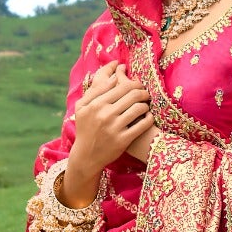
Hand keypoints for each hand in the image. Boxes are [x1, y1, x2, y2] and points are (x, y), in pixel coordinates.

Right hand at [61, 62, 152, 201]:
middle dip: (142, 91)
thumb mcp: (83, 107)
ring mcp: (114, 128)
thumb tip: (114, 75)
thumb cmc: (85, 128)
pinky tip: (148, 117)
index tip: (138, 83)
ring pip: (139, 108)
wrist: (86, 156)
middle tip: (145, 93)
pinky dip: (148, 118)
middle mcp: (104, 114)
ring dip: (146, 104)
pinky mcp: (123, 140)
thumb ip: (95, 89)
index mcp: (95, 104)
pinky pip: (143, 124)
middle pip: (132, 94)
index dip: (133, 82)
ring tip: (146, 104)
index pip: (120, 85)